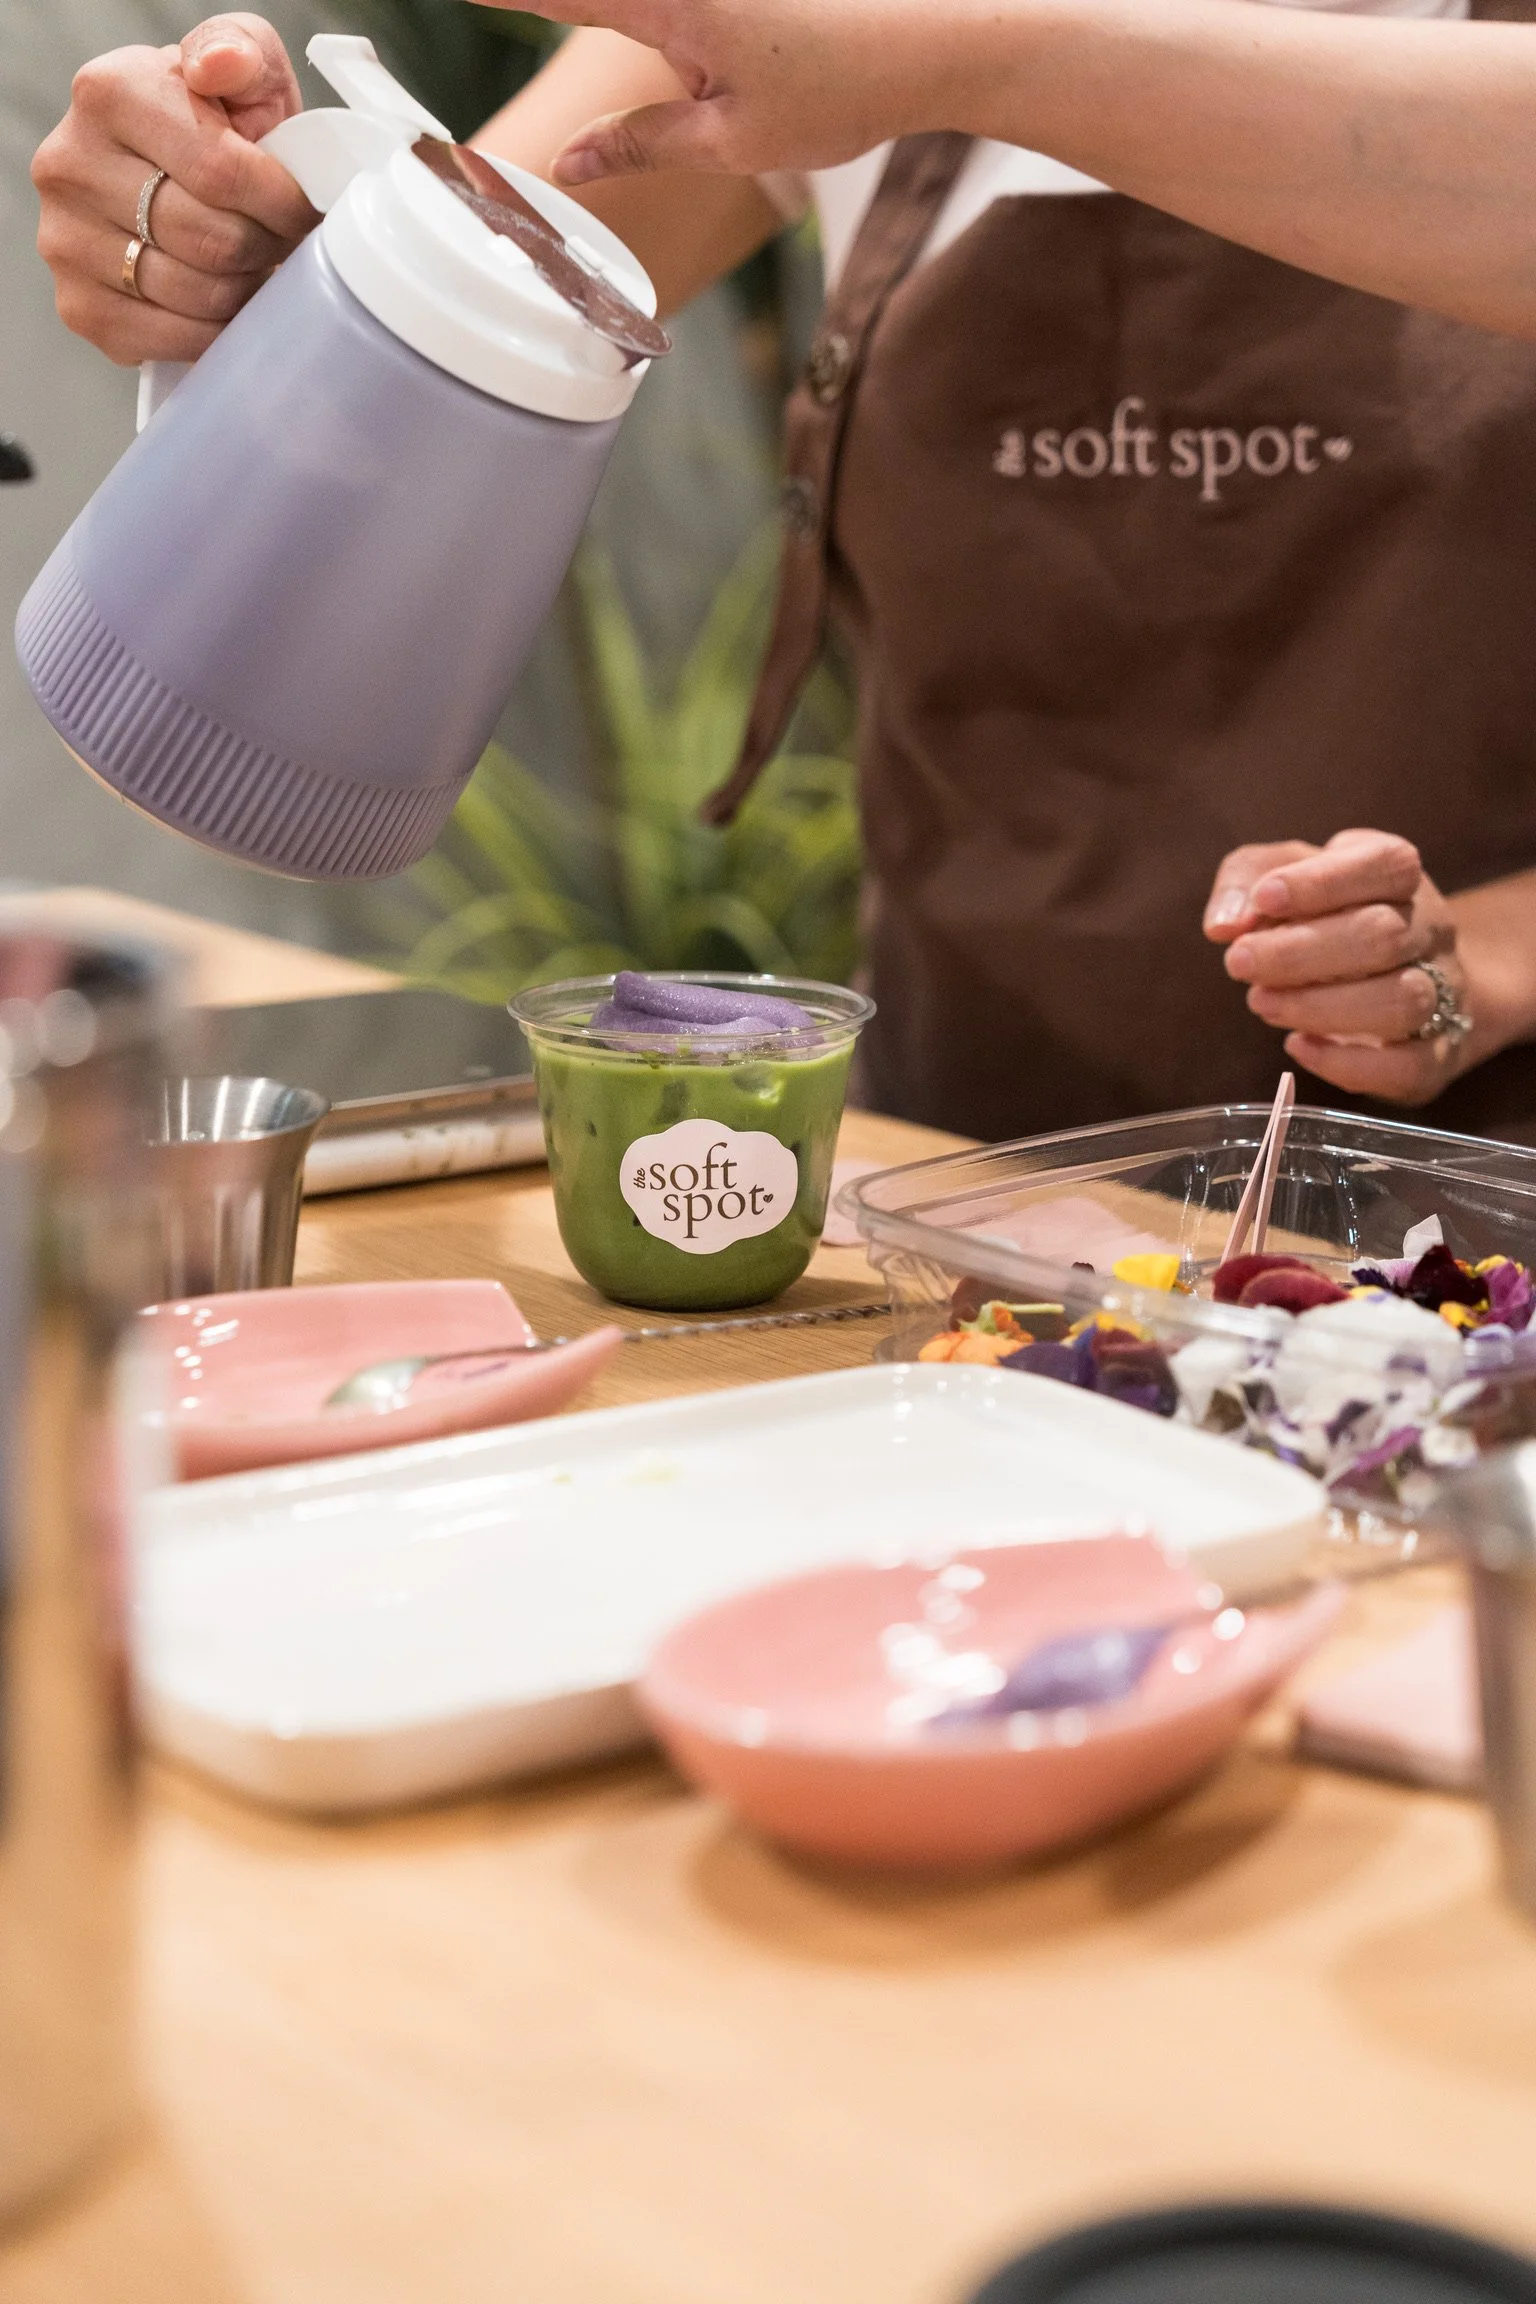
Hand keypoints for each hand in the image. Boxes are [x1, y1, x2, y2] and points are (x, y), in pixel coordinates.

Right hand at [32, 13, 316, 365]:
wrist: (171, 178)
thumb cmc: (218, 127)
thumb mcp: (241, 68)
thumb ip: (239, 49)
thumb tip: (217, 67)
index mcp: (110, 93)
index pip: (221, 172)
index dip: (282, 204)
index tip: (304, 211)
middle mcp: (71, 165)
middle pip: (211, 240)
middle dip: (265, 248)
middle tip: (280, 241)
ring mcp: (65, 241)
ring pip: (197, 293)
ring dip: (246, 291)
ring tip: (255, 266)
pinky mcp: (80, 306)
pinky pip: (172, 340)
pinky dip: (215, 332)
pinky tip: (226, 304)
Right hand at [470, 0, 951, 182]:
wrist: (931, 38)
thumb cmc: (840, 89)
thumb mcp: (732, 141)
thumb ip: (640, 144)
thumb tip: (566, 167)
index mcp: (671, 3)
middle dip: (530, 6)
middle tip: (478, 10)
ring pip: (624, 9)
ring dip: (576, 21)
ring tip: (570, 50)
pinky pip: (658, 10)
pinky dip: (628, 27)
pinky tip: (625, 46)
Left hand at [1203, 828, 1480, 1103]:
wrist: (1409, 968)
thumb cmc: (1328, 912)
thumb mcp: (1285, 872)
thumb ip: (1248, 878)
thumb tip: (1222, 924)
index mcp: (1396, 872)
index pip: (1382, 865)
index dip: (1322, 883)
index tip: (1264, 898)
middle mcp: (1429, 928)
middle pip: (1385, 936)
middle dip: (1300, 953)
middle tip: (1239, 962)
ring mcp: (1442, 990)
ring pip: (1402, 1001)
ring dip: (1320, 1008)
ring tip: (1261, 1003)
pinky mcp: (1435, 1052)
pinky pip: (1409, 1065)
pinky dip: (1348, 1064)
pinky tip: (1299, 1046)